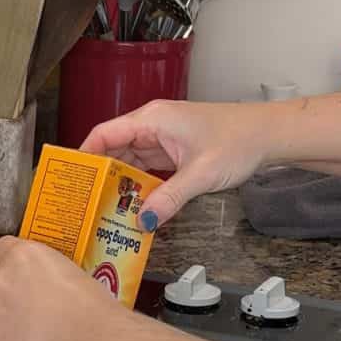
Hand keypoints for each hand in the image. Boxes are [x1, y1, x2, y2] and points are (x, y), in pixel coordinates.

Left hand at [0, 237, 115, 340]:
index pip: (1, 248)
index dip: (10, 260)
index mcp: (23, 256)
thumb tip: (48, 285)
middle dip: (3, 288)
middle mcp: (3, 280)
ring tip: (25, 325)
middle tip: (24, 300)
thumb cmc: (91, 310)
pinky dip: (7, 340)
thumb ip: (49, 275)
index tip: (17, 268)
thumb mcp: (74, 275)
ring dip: (0, 314)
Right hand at [80, 99, 277, 227]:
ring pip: (128, 162)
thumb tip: (143, 222)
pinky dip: (136, 186)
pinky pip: (145, 169)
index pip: (105, 134)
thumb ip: (169, 198)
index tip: (70, 179)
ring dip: (117, 184)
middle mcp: (153, 125)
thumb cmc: (239, 141)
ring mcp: (162, 139)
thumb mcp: (201, 174)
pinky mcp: (172, 152)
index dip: (84, 155)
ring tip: (102, 209)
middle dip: (98, 176)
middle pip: (112, 150)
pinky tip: (131, 206)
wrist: (269, 135)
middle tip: (83, 202)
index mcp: (153, 119)